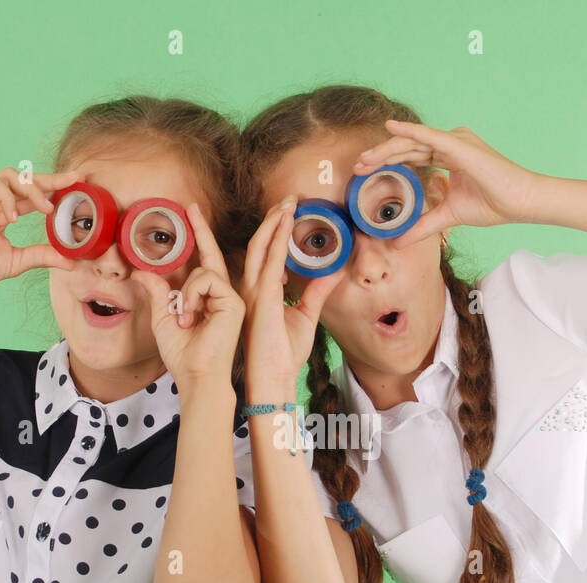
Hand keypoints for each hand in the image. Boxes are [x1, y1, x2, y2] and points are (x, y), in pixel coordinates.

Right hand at [0, 167, 79, 302]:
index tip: (77, 185)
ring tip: (45, 209)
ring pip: (10, 177)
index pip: (32, 195)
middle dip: (50, 179)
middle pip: (24, 180)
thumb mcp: (17, 260)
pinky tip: (14, 217)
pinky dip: (7, 198)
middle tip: (73, 179)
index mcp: (3, 213)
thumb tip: (72, 262)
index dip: (53, 189)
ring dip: (32, 190)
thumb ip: (42, 255)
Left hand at [135, 203, 245, 396]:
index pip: (202, 263)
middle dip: (201, 229)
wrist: (196, 375)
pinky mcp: (233, 301)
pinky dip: (192, 294)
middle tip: (191, 206)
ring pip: (203, 270)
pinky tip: (189, 314)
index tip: (189, 216)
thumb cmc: (182, 354)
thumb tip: (142, 270)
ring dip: (185, 292)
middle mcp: (221, 295)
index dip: (197, 238)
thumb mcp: (163, 317)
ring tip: (182, 316)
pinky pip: (207, 279)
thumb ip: (158, 292)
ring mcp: (230, 296)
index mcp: (206, 298)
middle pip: (210, 255)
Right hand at [238, 196, 344, 396]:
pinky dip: (279, 240)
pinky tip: (288, 223)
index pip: (266, 253)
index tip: (289, 212)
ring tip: (288, 203)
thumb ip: (317, 290)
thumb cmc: (284, 353)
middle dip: (272, 219)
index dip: (275, 230)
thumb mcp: (306, 314)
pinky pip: (271, 261)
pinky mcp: (262, 298)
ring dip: (274, 222)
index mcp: (260, 291)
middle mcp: (252, 287)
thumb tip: (335, 271)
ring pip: (260, 246)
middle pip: (259, 243)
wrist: (274, 378)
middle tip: (289, 199)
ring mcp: (254, 291)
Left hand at [352, 119, 542, 248]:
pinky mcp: (459, 145)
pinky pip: (428, 135)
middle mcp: (451, 144)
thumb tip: (397, 243)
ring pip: (413, 141)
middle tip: (357, 166)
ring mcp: (456, 141)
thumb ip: (423, 226)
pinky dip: (408, 131)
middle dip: (381, 156)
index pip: (413, 155)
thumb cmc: (493, 205)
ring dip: (386, 148)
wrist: (520, 203)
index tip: (365, 172)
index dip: (389, 162)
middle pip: (409, 147)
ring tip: (364, 158)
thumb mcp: (448, 216)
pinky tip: (390, 128)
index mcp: (449, 157)